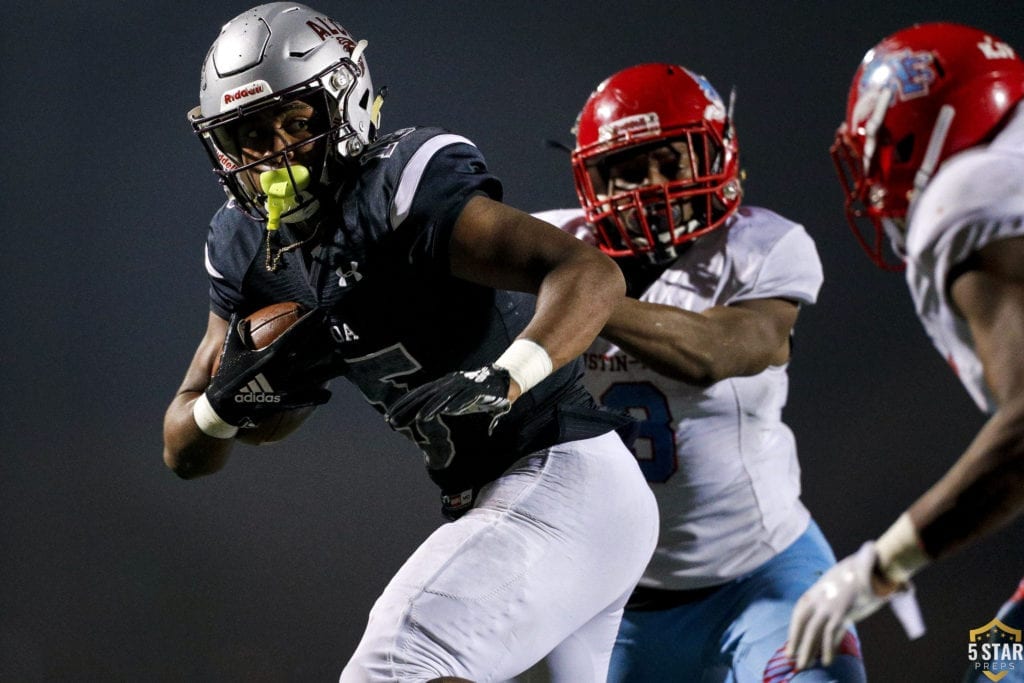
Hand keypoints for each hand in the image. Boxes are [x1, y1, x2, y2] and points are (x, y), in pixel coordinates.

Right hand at [205, 308, 334, 428]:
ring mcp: (283, 388)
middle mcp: (280, 370)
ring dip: (330, 371)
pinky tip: (328, 395)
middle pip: (310, 354)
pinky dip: (316, 397)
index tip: (321, 312)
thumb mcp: (230, 349)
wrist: (221, 408)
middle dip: (326, 343)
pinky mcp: (282, 403)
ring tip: (345, 365)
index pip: (294, 334)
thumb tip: (239, 308)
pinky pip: (304, 399)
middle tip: (340, 335)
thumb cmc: (225, 376)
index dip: (309, 323)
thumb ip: (237, 329)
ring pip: (313, 377)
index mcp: (269, 354)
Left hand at [386, 365, 511, 430]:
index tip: (389, 417)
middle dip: (410, 408)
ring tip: (421, 418)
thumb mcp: (457, 401)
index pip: (419, 394)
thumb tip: (424, 417)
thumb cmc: (477, 395)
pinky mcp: (478, 389)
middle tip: (394, 420)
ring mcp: (463, 385)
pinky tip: (449, 411)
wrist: (503, 381)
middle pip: (426, 395)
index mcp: (443, 385)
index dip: (404, 405)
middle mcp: (450, 383)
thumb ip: (443, 407)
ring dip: (433, 407)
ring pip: (445, 396)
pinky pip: (466, 397)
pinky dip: (458, 403)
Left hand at [788, 541, 917, 669]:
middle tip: (790, 657)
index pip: (800, 610)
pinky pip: (832, 635)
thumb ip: (836, 592)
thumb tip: (835, 605)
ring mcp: (829, 605)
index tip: (791, 639)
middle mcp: (819, 597)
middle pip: (802, 623)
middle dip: (795, 641)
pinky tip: (826, 661)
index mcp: (818, 589)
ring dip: (808, 650)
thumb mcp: (842, 578)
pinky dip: (828, 649)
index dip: (794, 627)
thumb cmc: (860, 569)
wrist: (873, 563)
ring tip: (803, 665)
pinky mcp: (842, 613)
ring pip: (813, 632)